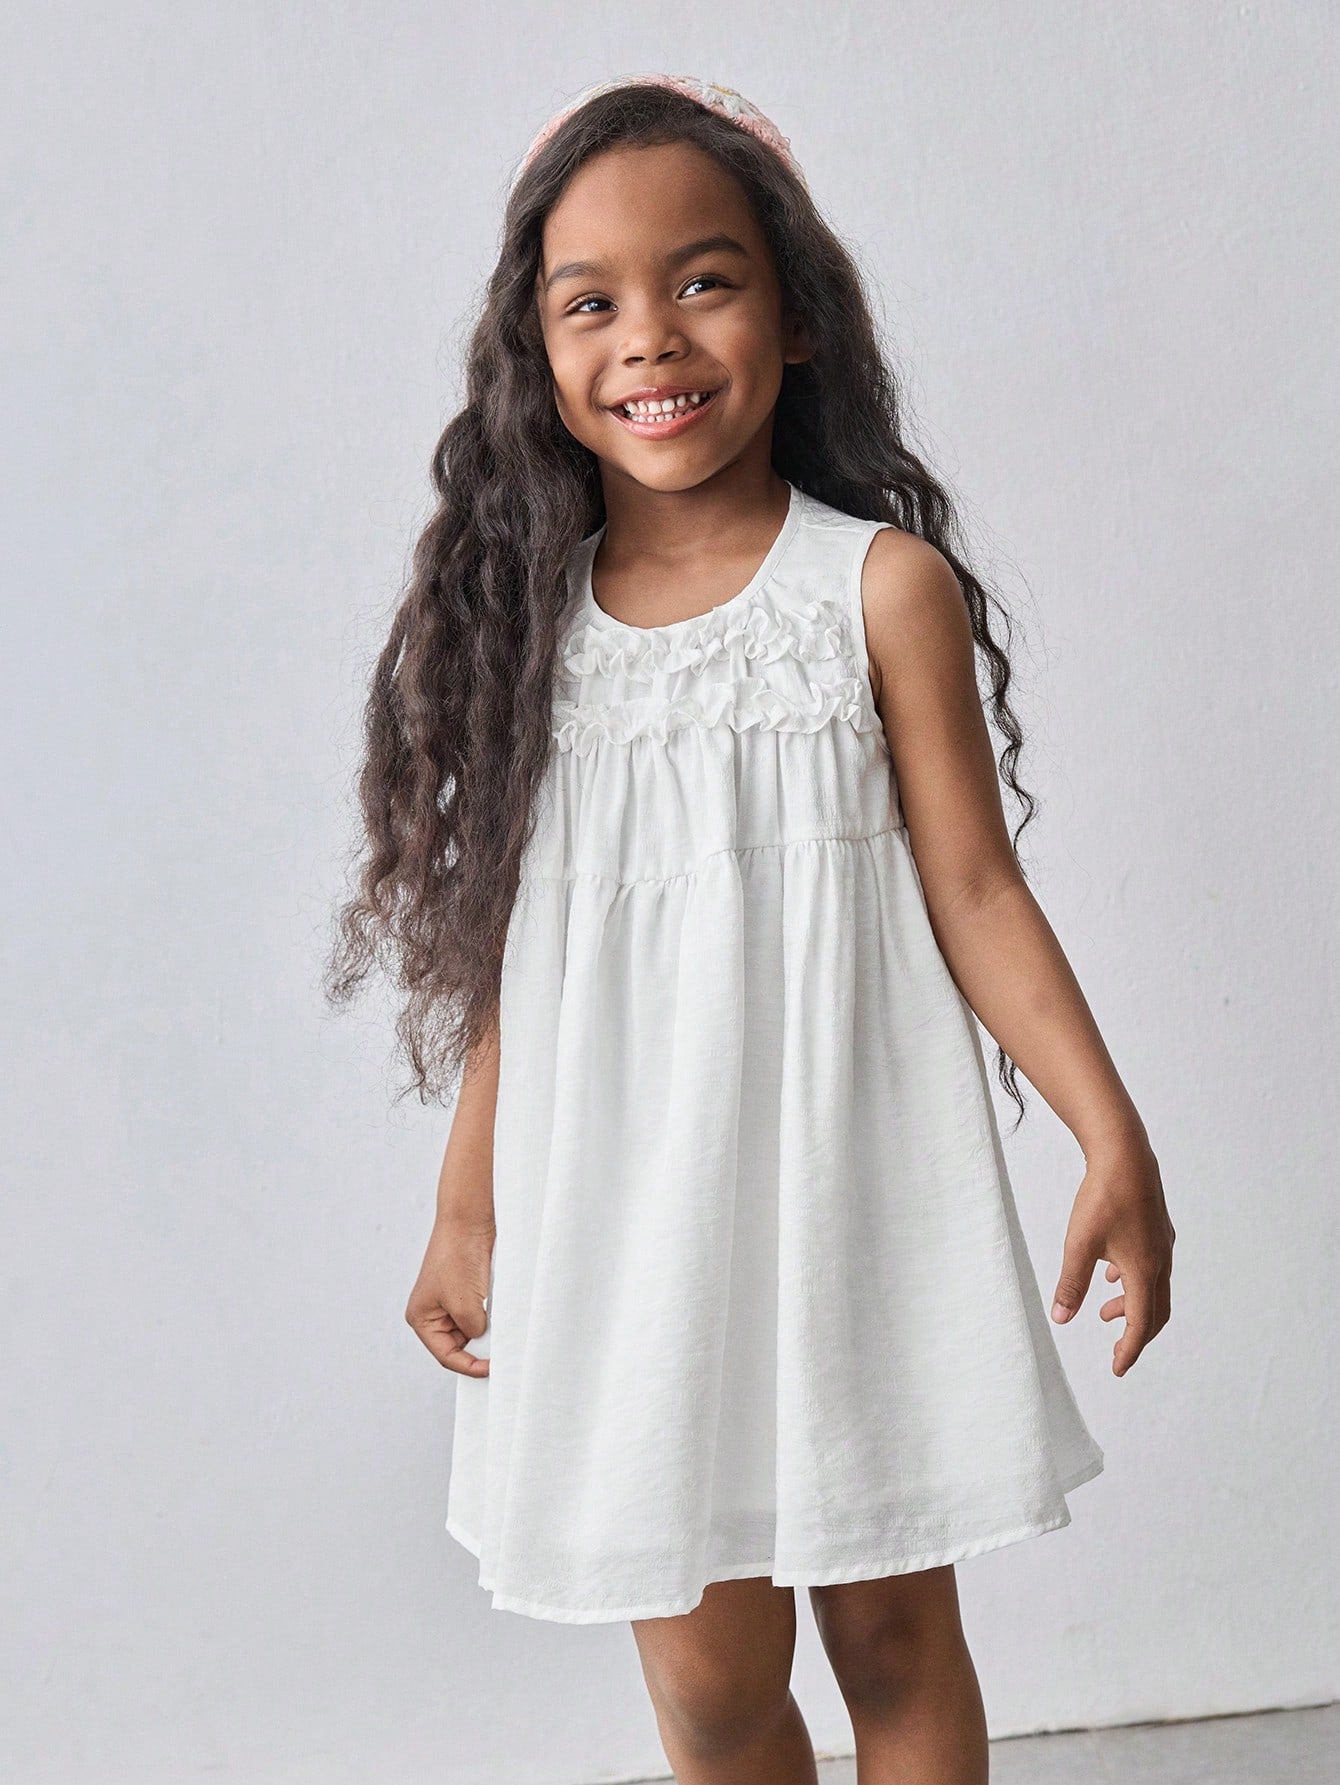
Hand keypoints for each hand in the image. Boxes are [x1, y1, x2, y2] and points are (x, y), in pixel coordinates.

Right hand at [405, 1215, 494, 1376]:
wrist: (469, 1220)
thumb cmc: (458, 1257)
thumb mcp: (466, 1305)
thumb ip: (474, 1330)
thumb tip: (483, 1338)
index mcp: (422, 1318)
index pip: (446, 1355)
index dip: (469, 1366)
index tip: (492, 1369)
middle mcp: (433, 1312)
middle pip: (458, 1345)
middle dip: (478, 1347)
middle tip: (500, 1351)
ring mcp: (450, 1300)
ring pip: (472, 1329)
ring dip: (487, 1330)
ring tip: (500, 1326)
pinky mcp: (467, 1289)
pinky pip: (481, 1312)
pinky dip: (492, 1315)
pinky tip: (501, 1311)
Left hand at [1050, 1134, 1174, 1376]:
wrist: (1124, 1153)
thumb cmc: (1102, 1198)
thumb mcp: (1079, 1244)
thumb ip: (1071, 1283)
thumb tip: (1061, 1318)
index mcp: (1143, 1271)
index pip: (1141, 1324)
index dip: (1129, 1350)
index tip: (1117, 1369)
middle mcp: (1160, 1261)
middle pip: (1156, 1311)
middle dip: (1136, 1334)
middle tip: (1118, 1351)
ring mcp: (1162, 1243)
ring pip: (1153, 1288)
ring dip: (1132, 1305)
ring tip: (1104, 1310)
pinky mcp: (1156, 1227)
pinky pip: (1151, 1266)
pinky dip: (1134, 1280)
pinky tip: (1112, 1272)